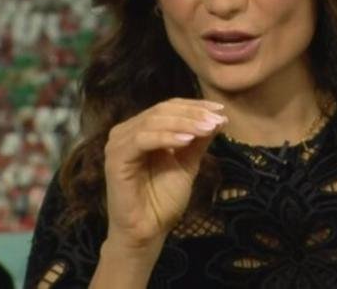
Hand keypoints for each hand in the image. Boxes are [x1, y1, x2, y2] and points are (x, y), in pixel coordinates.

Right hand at [103, 98, 226, 249]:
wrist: (148, 232)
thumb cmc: (163, 200)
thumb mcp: (187, 164)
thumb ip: (198, 141)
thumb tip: (219, 117)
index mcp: (140, 130)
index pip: (168, 107)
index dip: (194, 106)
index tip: (221, 110)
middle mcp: (126, 132)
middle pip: (161, 111)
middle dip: (193, 114)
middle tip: (217, 119)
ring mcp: (118, 144)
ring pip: (153, 122)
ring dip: (184, 123)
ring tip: (208, 128)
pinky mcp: (115, 159)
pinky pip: (142, 140)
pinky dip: (167, 137)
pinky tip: (187, 140)